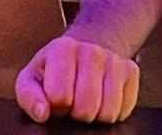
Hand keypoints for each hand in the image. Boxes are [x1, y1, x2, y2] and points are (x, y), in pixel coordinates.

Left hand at [15, 34, 138, 124]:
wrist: (87, 47)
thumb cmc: (54, 69)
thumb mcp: (32, 78)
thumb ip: (29, 96)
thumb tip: (42, 113)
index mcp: (63, 48)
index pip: (60, 98)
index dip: (56, 106)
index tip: (56, 97)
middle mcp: (92, 50)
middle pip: (86, 109)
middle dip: (76, 113)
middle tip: (72, 101)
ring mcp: (115, 60)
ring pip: (108, 112)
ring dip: (95, 114)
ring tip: (87, 100)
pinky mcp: (132, 71)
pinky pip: (124, 110)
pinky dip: (112, 111)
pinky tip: (102, 98)